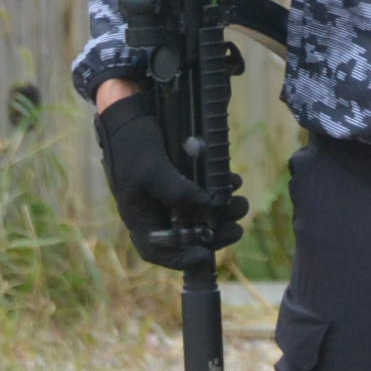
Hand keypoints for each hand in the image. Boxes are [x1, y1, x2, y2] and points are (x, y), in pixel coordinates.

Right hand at [94, 93, 246, 268]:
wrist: (130, 110)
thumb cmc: (132, 143)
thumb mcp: (152, 169)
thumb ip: (177, 192)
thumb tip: (208, 211)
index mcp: (139, 216)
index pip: (158, 251)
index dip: (181, 259)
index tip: (206, 256)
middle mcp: (156, 210)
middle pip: (187, 236)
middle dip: (214, 234)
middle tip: (237, 229)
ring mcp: (170, 195)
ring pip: (201, 215)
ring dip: (223, 212)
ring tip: (240, 203)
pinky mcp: (182, 178)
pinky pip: (205, 192)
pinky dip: (220, 189)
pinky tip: (233, 181)